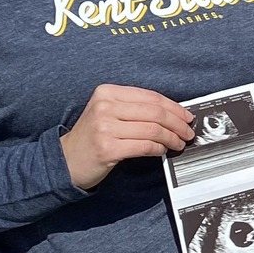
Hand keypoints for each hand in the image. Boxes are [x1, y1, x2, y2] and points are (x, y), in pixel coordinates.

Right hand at [61, 85, 194, 190]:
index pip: (151, 97)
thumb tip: (173, 113)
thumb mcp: (108, 113)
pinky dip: (159, 149)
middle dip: (177, 123)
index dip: (174, 107)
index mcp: (107, 92)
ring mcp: (105, 127)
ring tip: (179, 143)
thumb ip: (135, 108)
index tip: (186, 116)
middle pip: (155, 112)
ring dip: (172, 138)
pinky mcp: (107, 148)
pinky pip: (145, 146)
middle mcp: (105, 106)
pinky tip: (163, 151)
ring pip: (153, 129)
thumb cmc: (92, 137)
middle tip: (188, 132)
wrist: (65, 160)